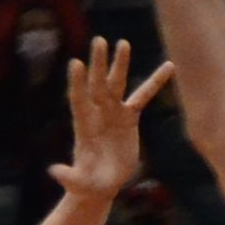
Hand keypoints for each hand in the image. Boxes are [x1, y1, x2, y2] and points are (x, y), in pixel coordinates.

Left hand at [47, 37, 172, 201]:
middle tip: (99, 40)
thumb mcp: (78, 183)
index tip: (75, 63)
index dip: (77, 83)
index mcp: (83, 125)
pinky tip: (170, 66)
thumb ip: (69, 176)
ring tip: (123, 42)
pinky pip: (143, 96)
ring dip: (120, 64)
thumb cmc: (87, 184)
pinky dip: (155, 82)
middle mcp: (97, 114)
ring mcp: (113, 113)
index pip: (79, 100)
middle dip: (98, 64)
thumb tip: (54, 171)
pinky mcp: (129, 117)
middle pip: (97, 85)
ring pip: (117, 84)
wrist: (101, 184)